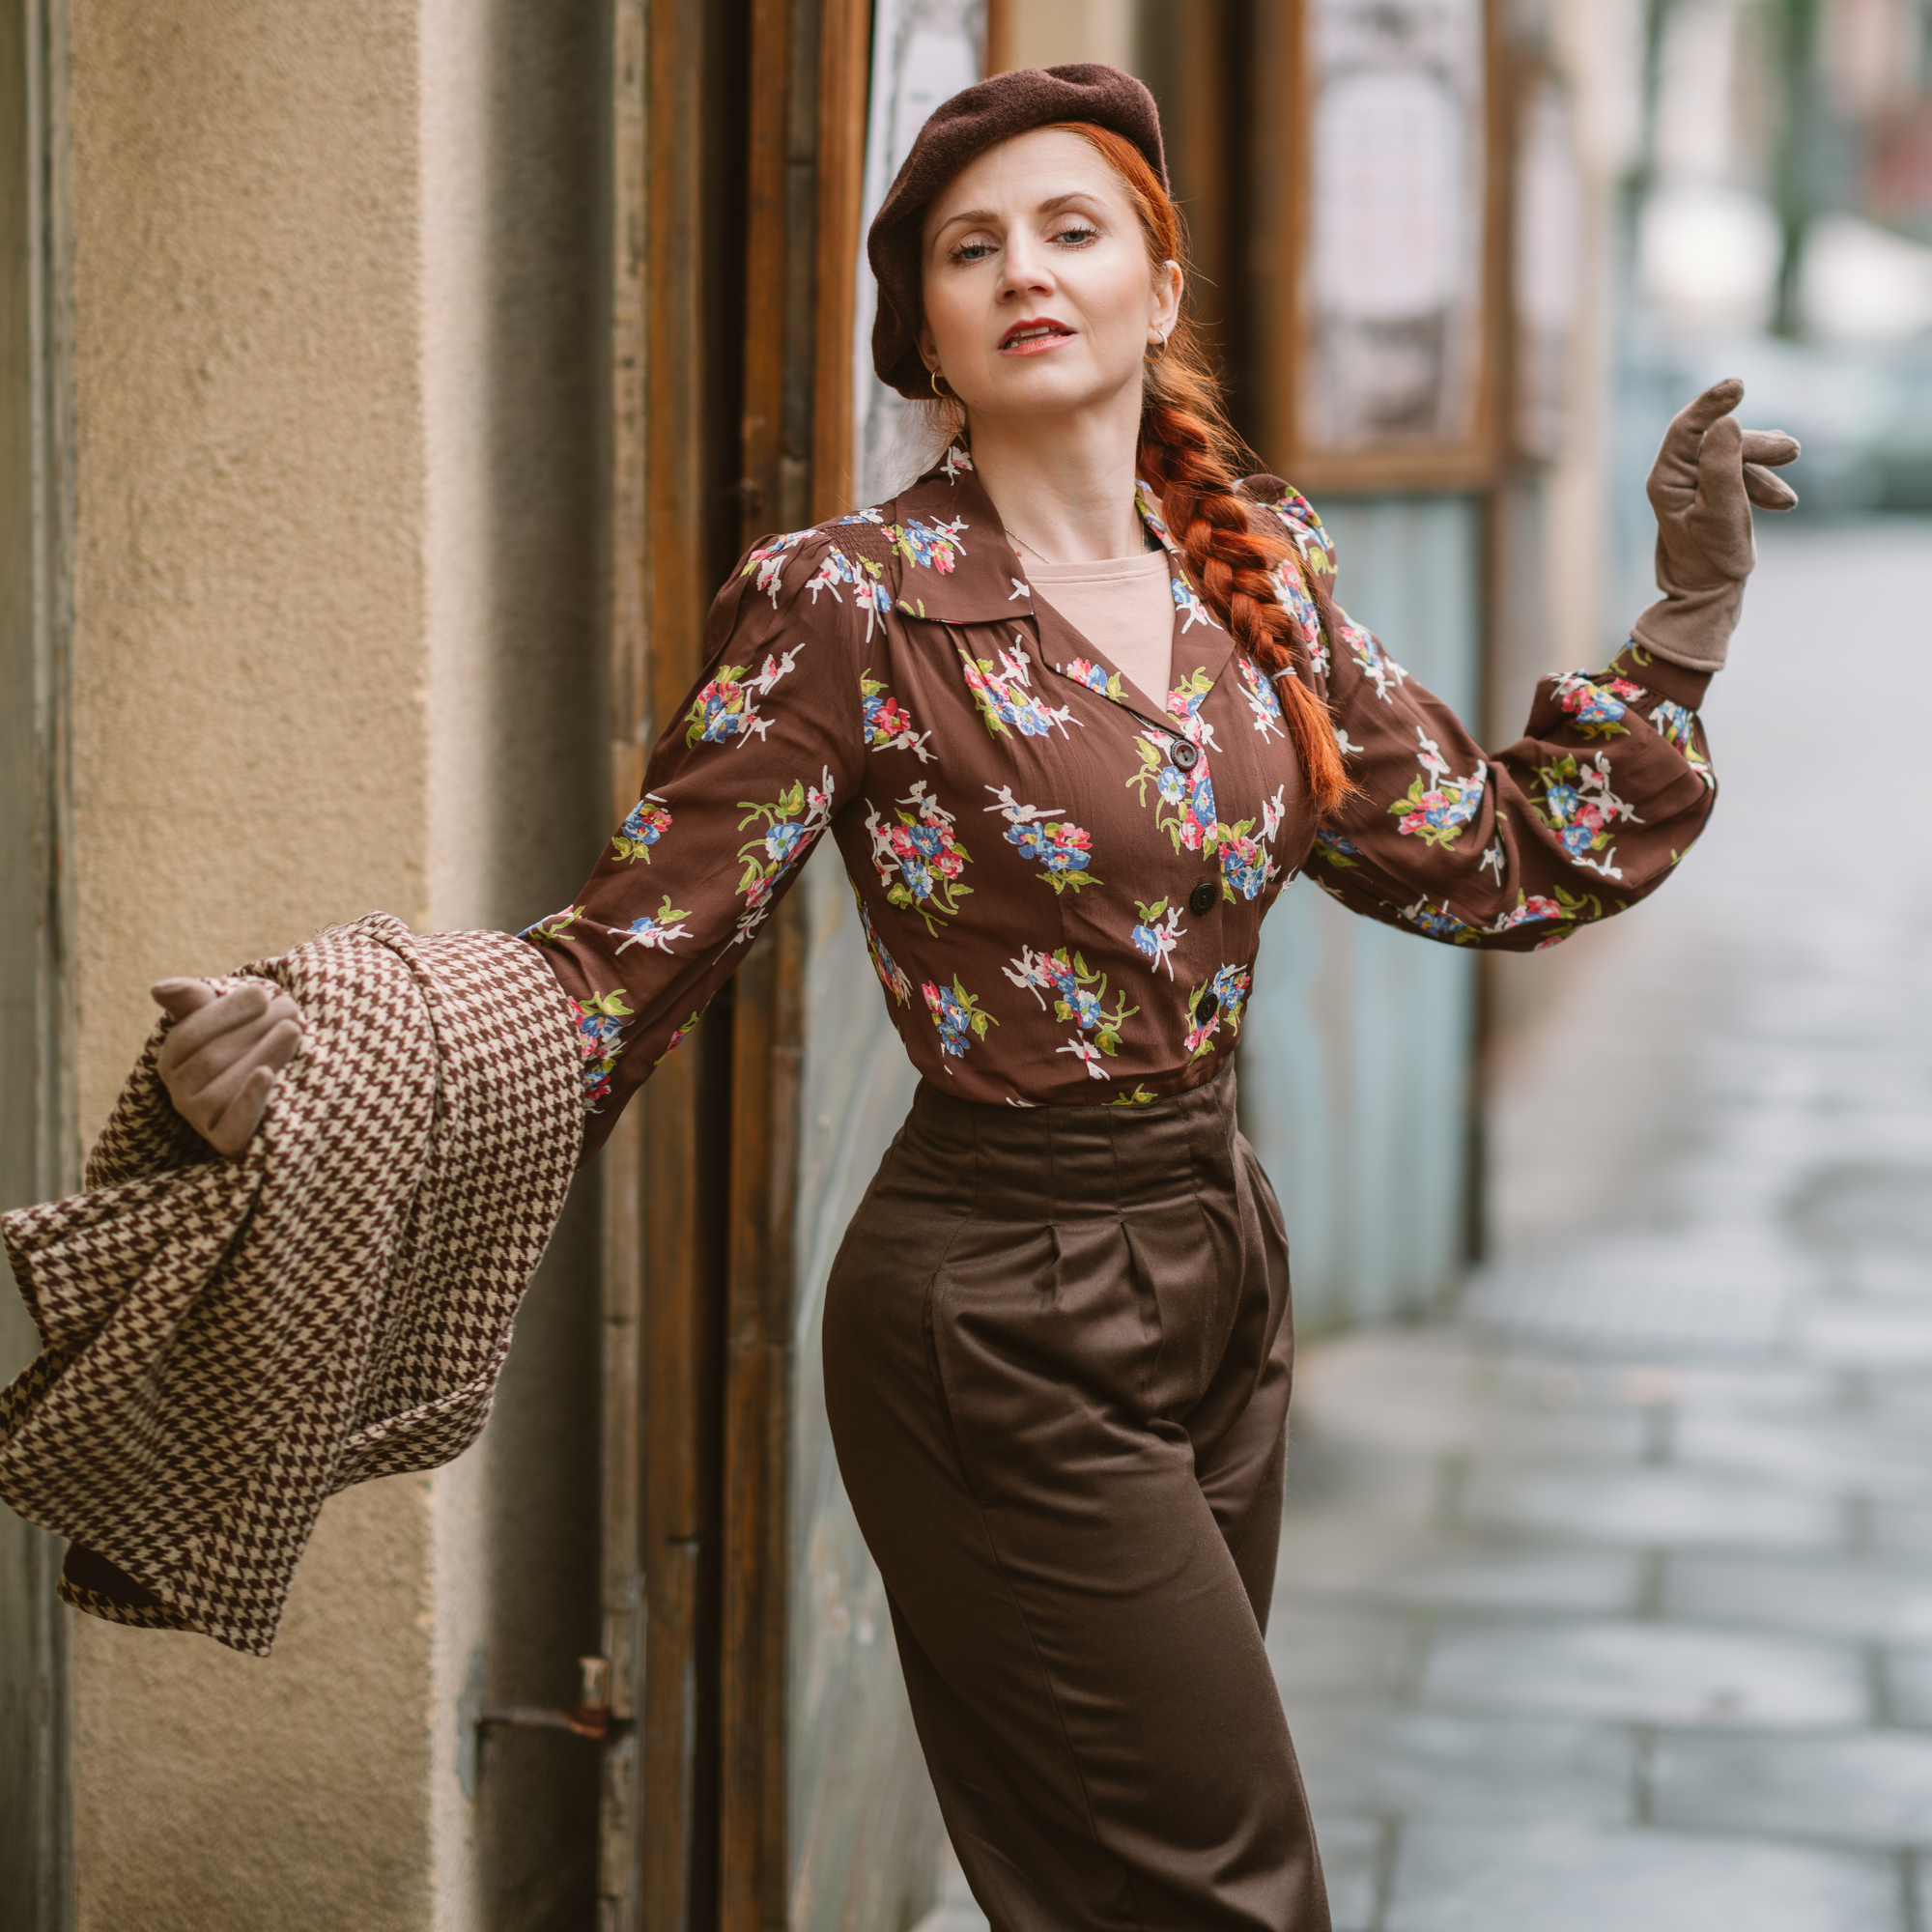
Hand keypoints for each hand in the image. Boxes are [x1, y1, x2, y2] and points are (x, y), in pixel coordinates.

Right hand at [151, 978, 304, 1156]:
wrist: (285, 1090)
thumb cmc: (251, 1041)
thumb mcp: (222, 1017)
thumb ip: (193, 999)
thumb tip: (159, 989)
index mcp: (173, 1060)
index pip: (189, 1035)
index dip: (226, 1013)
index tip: (262, 994)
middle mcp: (179, 1093)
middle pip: (211, 1059)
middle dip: (254, 1030)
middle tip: (291, 1009)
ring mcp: (200, 1119)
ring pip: (223, 1089)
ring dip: (262, 1055)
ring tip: (294, 1029)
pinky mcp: (225, 1141)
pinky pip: (233, 1126)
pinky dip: (249, 1101)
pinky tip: (269, 1076)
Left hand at [1631, 378, 1799, 673]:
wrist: (1712, 593)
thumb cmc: (1712, 557)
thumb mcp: (1721, 511)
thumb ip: (1722, 466)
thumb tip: (1726, 422)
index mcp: (1667, 479)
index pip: (1686, 428)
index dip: (1712, 403)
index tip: (1738, 385)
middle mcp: (1676, 476)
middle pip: (1719, 440)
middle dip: (1757, 446)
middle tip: (1792, 452)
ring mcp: (1694, 482)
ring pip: (1736, 455)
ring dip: (1766, 465)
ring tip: (1788, 492)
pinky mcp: (1713, 490)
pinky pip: (1742, 472)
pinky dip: (1763, 482)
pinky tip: (1783, 502)